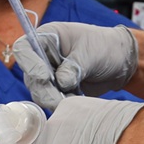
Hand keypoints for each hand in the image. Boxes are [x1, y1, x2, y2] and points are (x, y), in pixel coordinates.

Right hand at [12, 23, 138, 110]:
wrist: (119, 61)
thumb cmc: (104, 46)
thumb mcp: (90, 52)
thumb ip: (74, 66)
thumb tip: (61, 83)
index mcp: (47, 38)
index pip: (24, 49)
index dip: (29, 64)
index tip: (44, 77)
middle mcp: (43, 57)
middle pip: (30, 77)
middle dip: (44, 90)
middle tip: (60, 99)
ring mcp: (48, 75)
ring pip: (39, 92)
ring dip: (54, 99)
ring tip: (75, 98)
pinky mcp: (57, 91)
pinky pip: (52, 101)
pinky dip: (63, 105)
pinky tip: (78, 100)